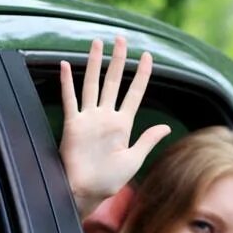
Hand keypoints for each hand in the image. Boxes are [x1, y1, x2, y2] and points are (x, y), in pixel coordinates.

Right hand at [59, 35, 171, 215]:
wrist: (86, 192)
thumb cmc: (109, 181)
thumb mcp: (134, 160)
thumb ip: (147, 140)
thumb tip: (166, 127)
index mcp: (122, 125)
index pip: (134, 93)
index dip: (142, 75)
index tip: (148, 56)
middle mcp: (105, 117)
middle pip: (113, 82)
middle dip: (118, 60)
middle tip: (121, 39)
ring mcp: (88, 119)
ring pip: (92, 84)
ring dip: (95, 63)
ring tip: (97, 43)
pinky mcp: (73, 124)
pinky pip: (70, 100)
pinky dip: (67, 83)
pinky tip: (66, 65)